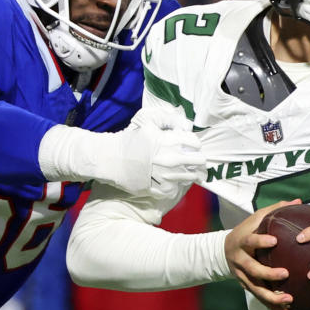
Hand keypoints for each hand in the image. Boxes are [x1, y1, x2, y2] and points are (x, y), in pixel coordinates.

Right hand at [41, 109, 203, 195]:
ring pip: (190, 177)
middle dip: (198, 159)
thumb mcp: (147, 122)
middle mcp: (169, 159)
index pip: (195, 143)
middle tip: (194, 160)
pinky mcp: (157, 189)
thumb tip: (187, 126)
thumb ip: (169, 120)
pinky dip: (176, 185)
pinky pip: (176, 189)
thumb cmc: (130, 139)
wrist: (111, 158)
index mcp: (168, 141)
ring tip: (186, 171)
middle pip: (198, 161)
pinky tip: (172, 181)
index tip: (190, 146)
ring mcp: (164, 176)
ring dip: (190, 173)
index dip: (194, 143)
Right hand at [225, 200, 297, 309]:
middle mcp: (240, 260)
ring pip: (256, 289)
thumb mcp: (257, 219)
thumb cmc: (247, 231)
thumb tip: (300, 201)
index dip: (260, 241)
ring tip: (289, 300)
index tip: (274, 241)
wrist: (224, 250)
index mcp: (243, 241)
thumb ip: (276, 210)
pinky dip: (272, 306)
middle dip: (268, 273)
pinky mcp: (247, 287)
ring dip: (272, 296)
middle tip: (285, 274)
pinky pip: (260, 299)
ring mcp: (242, 276)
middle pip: (252, 269)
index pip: (250, 241)